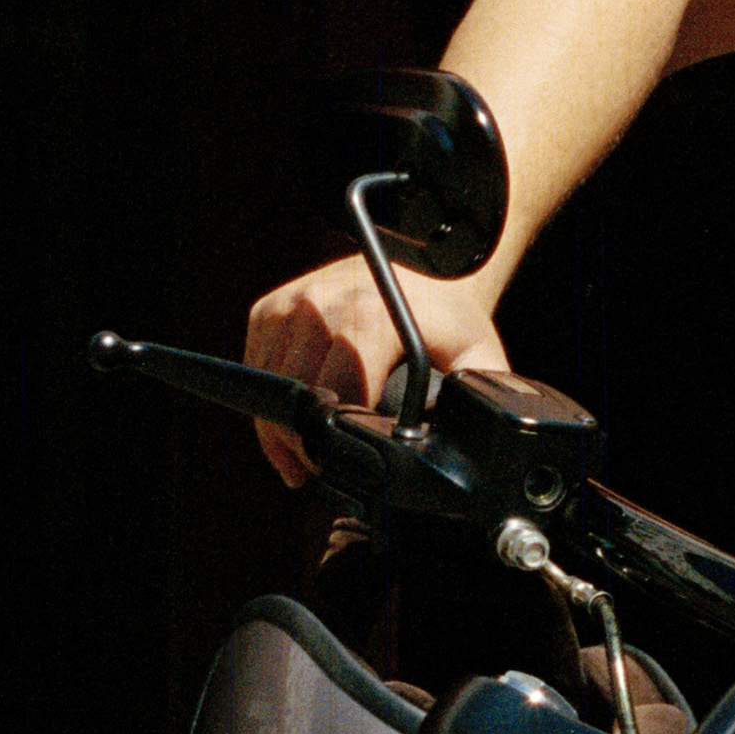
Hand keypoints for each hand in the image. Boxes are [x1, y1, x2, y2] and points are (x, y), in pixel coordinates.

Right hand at [240, 251, 510, 480]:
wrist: (424, 261)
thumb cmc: (449, 314)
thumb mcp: (476, 354)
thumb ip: (476, 400)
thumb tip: (470, 448)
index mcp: (369, 318)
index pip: (328, 400)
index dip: (328, 446)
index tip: (334, 470)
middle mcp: (321, 305)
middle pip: (290, 400)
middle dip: (298, 445)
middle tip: (315, 472)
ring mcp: (292, 303)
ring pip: (267, 388)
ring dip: (279, 426)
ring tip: (303, 452)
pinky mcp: (272, 306)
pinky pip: (257, 366)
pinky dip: (270, 395)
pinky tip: (293, 414)